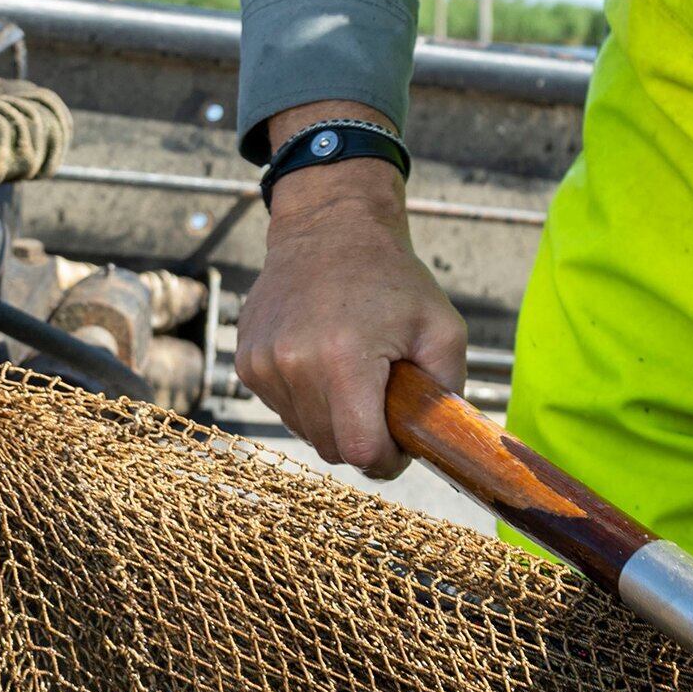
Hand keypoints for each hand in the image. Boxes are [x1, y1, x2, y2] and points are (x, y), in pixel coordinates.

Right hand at [234, 110, 470, 478]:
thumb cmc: (393, 279)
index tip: (402, 445)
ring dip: (337, 420)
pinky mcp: (246, 363)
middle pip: (333, 449)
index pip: (360, 450)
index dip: (387, 460)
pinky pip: (286, 410)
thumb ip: (447, 393)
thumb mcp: (443, 329)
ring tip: (358, 374)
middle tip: (386, 402)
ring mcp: (261, 364)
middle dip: (366, 439)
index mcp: (343, 358)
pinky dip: (311, 401)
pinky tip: (327, 363)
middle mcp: (292, 364)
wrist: (329, 230)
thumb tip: (441, 443)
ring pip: (308, 433)